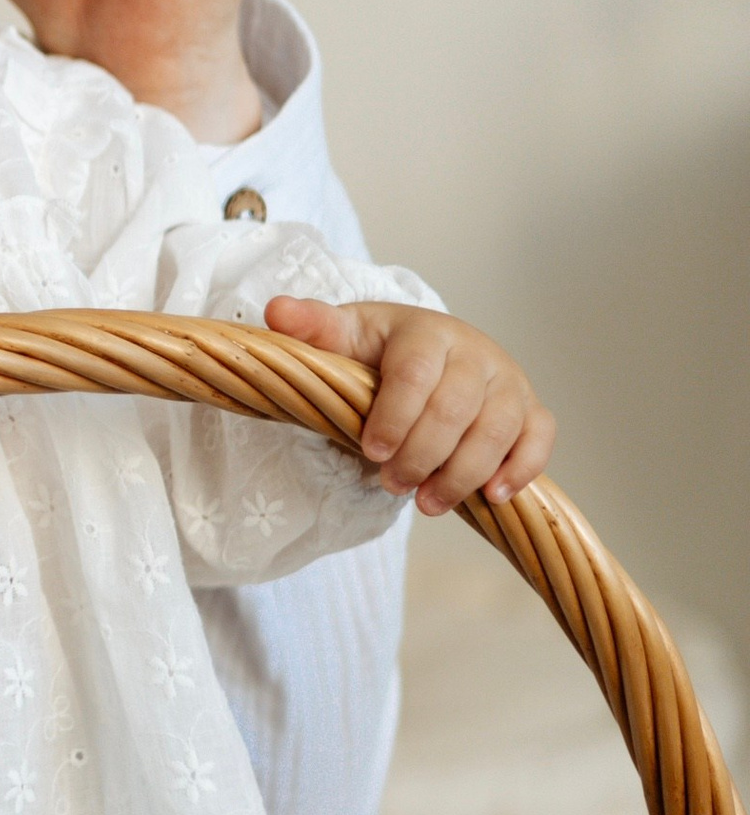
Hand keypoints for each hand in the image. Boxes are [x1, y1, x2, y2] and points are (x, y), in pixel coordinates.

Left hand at [268, 299, 554, 518]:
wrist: (429, 352)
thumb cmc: (381, 351)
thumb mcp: (345, 335)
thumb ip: (314, 328)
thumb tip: (275, 310)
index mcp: (426, 331)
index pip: (416, 372)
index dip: (395, 416)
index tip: (370, 451)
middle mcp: (475, 352)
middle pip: (458, 407)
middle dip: (423, 454)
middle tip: (392, 485)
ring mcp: (508, 381)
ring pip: (499, 428)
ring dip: (464, 473)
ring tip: (428, 504)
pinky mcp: (531, 410)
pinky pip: (539, 437)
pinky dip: (523, 468)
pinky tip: (494, 496)